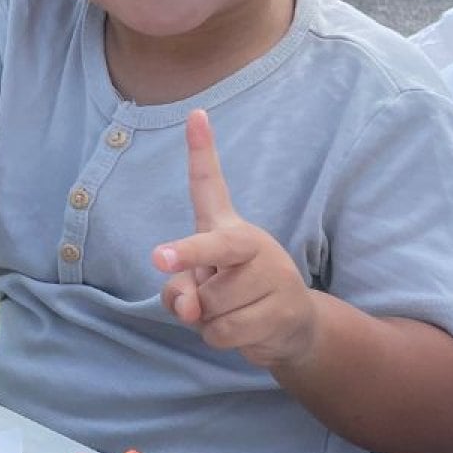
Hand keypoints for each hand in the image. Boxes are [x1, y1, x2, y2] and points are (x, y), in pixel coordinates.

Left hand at [152, 109, 316, 369]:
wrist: (292, 327)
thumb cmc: (231, 296)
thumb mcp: (195, 287)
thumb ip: (179, 288)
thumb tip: (188, 307)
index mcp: (227, 228)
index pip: (211, 184)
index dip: (202, 149)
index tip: (195, 114)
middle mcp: (252, 243)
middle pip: (206, 250)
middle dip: (184, 256)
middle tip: (160, 256)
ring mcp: (272, 275)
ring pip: (209, 303)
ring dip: (206, 319)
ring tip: (230, 311)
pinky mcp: (283, 310)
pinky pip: (223, 330)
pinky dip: (221, 338)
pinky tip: (244, 329)